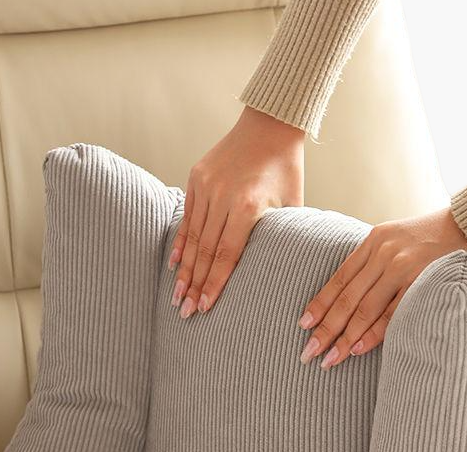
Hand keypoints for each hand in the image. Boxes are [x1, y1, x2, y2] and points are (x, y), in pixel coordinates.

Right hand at [170, 106, 304, 316]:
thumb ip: (280, 235)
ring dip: (184, 269)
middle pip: (205, 251)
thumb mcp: (291, 204)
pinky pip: (187, 217)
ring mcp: (207, 186)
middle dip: (194, 285)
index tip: (205, 307)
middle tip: (185, 311)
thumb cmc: (285, 169)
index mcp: (249, 206)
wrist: (270, 125)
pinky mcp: (196, 177)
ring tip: (178, 295)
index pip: (227, 255)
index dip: (214, 284)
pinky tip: (174, 264)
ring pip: (192, 237)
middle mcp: (223, 197)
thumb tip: (279, 268)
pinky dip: (181, 242)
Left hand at [298, 207, 466, 367]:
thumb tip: (355, 297)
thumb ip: (378, 262)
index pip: (339, 279)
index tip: (303, 325)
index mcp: (374, 241)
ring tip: (328, 359)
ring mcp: (403, 266)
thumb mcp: (400, 240)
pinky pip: (392, 313)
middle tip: (307, 353)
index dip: (320, 304)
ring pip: (365, 309)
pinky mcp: (423, 280)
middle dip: (324, 328)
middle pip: (346, 298)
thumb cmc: (440, 238)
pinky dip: (373, 334)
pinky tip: (357, 349)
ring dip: (344, 337)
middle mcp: (384, 253)